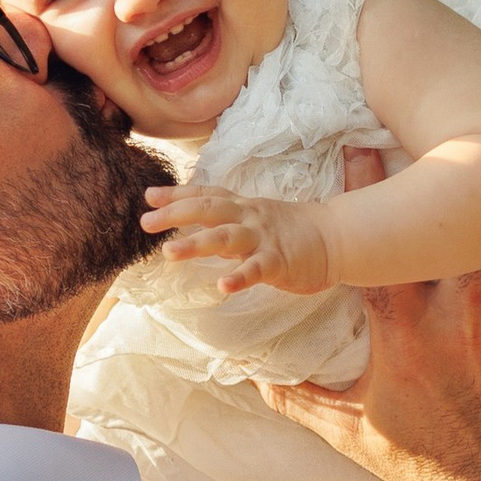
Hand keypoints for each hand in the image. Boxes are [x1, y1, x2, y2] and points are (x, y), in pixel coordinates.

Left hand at [142, 184, 335, 296]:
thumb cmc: (290, 230)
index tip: (148, 196)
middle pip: (208, 209)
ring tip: (169, 253)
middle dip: (175, 214)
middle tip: (146, 222)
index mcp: (241, 207)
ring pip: (225, 237)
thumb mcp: (253, 218)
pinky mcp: (279, 261)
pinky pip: (256, 270)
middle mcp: (248, 217)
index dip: (176, 194)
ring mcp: (263, 238)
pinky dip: (239, 277)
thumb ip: (224, 221)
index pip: (204, 195)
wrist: (335, 238)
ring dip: (196, 243)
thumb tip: (193, 224)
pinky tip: (222, 285)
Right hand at [261, 171, 480, 480]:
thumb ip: (297, 399)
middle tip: (441, 126)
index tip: (358, 143)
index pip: (381, 246)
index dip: (366, 190)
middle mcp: (462, 314)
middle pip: (453, 221)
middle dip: (445, 170)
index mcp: (406, 333)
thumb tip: (243, 374)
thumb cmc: (429, 464)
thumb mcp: (351, 434)